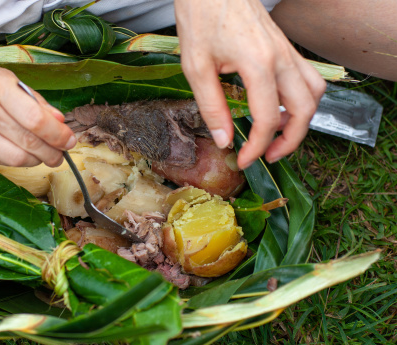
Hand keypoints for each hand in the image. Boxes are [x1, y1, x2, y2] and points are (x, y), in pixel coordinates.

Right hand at [0, 40, 75, 166]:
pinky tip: (20, 153)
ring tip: (44, 155)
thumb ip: (31, 99)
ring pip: (16, 159)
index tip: (70, 140)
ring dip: (37, 161)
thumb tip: (59, 121)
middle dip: (53, 153)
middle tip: (61, 154)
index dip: (58, 135)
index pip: (36, 120)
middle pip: (29, 144)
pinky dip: (15, 160)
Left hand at [175, 0, 325, 168]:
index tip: (243, 160)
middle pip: (305, 110)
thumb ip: (212, 106)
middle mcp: (281, 58)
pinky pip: (308, 78)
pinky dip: (301, 100)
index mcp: (258, 64)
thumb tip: (224, 140)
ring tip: (277, 135)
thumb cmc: (201, 18)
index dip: (257, 148)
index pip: (268, 119)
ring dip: (302, 120)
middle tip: (268, 156)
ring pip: (314, 94)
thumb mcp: (196, 67)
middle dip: (290, 142)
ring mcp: (288, 51)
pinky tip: (279, 107)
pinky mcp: (286, 47)